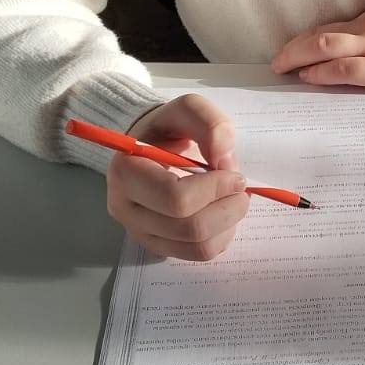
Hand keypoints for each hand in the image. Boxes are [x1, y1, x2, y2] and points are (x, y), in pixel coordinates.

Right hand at [105, 94, 248, 260]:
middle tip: (240, 187)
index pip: (176, 199)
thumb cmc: (168, 128)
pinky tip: (222, 213)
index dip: (214, 189)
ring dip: (228, 223)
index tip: (232, 172)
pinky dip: (221, 236)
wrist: (150, 145)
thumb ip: (209, 123)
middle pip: (189, 228)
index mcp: (126, 173)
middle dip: (227, 208)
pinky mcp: (156, 245)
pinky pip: (197, 255)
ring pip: (197, 247)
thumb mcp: (187, 110)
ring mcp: (139, 232)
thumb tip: (223, 157)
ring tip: (232, 198)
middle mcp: (125, 209)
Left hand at [272, 5, 364, 92]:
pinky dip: (322, 72)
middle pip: (321, 33)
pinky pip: (344, 68)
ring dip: (298, 57)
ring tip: (282, 68)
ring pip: (324, 46)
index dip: (309, 40)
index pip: (334, 28)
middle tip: (277, 61)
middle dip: (294, 46)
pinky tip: (308, 77)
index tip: (295, 50)